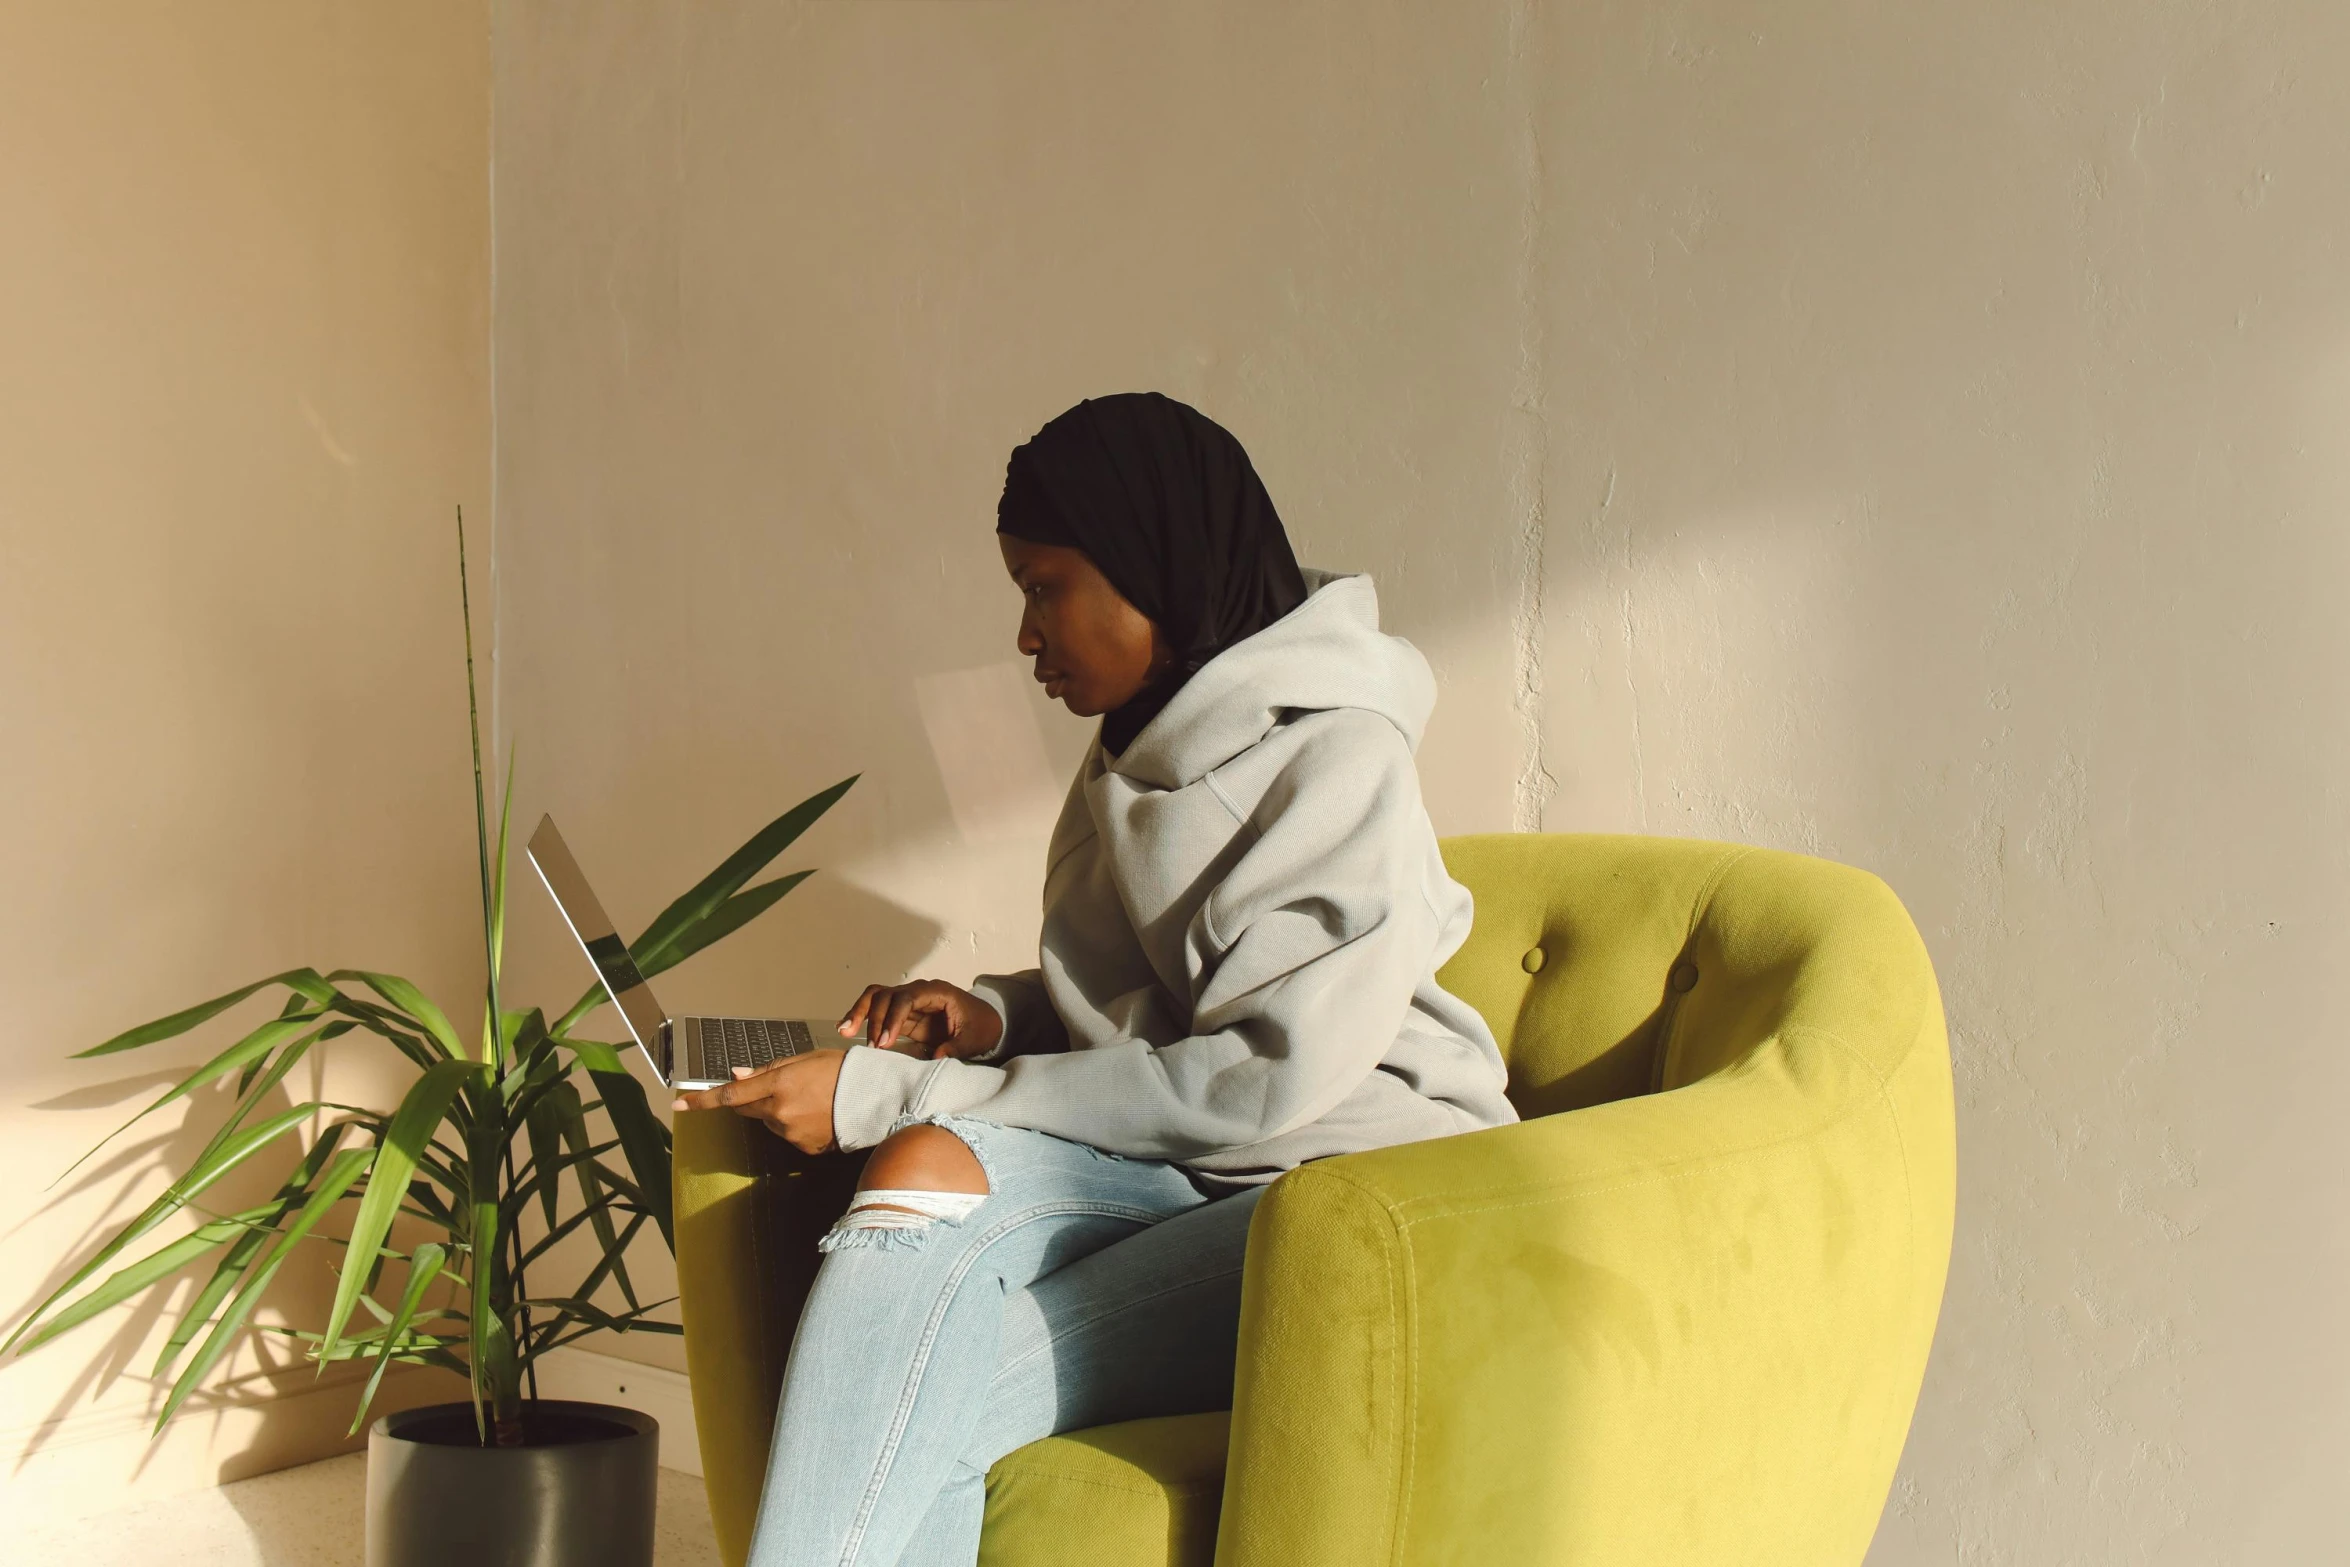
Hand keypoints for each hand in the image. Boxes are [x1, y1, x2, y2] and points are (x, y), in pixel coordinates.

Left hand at [671, 1050, 842, 1153]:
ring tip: (811, 1100)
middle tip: (778, 1087)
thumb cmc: (843, 1071)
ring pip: (769, 1122)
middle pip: (745, 1109)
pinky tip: (819, 1114)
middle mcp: (780, 1111)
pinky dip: (796, 1125)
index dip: (701, 1100)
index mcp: (778, 1084)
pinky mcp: (804, 1148)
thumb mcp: (805, 1059)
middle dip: (750, 1100)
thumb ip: (768, 1069)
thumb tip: (738, 1075)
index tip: (678, 1104)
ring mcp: (791, 1133)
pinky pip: (788, 1135)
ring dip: (778, 1112)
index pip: (729, 1095)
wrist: (876, 1099)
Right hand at [837, 979, 1003, 1060]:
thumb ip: (955, 1047)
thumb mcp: (974, 1039)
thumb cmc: (981, 1027)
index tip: (884, 1042)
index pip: (907, 998)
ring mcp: (908, 1001)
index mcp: (937, 992)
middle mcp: (918, 992)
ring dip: (859, 1013)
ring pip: (876, 998)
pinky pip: (877, 1010)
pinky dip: (862, 1018)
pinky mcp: (902, 1015)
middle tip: (869, 1046)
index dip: (893, 1018)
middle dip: (873, 1018)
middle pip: (886, 995)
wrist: (985, 1023)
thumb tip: (935, 1058)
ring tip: (844, 1032)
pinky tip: (847, 1030)